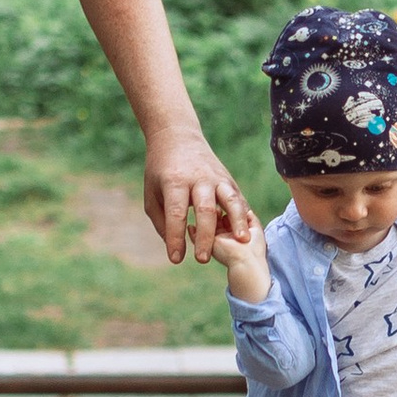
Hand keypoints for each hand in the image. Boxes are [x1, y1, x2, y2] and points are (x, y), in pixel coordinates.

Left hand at [145, 127, 252, 263]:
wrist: (177, 137)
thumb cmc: (160, 171)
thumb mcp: (151, 193)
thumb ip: (161, 221)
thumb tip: (175, 248)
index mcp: (174, 181)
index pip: (176, 213)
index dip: (176, 237)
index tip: (175, 258)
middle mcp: (198, 178)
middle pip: (205, 209)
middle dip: (205, 236)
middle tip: (202, 259)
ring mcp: (216, 177)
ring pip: (230, 199)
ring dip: (237, 221)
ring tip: (242, 241)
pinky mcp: (227, 178)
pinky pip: (238, 198)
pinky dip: (243, 215)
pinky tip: (245, 231)